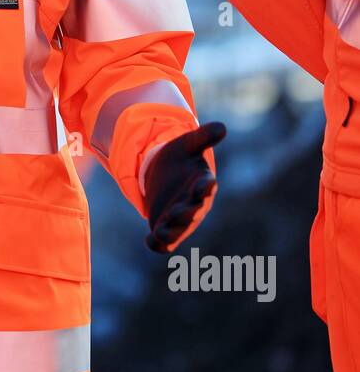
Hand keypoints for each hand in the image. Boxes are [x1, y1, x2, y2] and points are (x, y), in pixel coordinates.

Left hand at [144, 121, 226, 252]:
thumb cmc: (180, 158)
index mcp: (202, 183)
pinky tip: (149, 240)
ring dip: (171, 232)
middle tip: (177, 212)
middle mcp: (195, 204)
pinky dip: (158, 244)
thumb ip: (203, 137)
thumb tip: (222, 127)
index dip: (206, 187)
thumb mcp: (188, 144)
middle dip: (186, 213)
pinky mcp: (166, 227)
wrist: (161, 173)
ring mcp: (180, 218)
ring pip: (179, 230)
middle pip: (194, 212)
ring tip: (160, 231)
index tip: (205, 186)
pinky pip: (164, 242)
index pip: (207, 186)